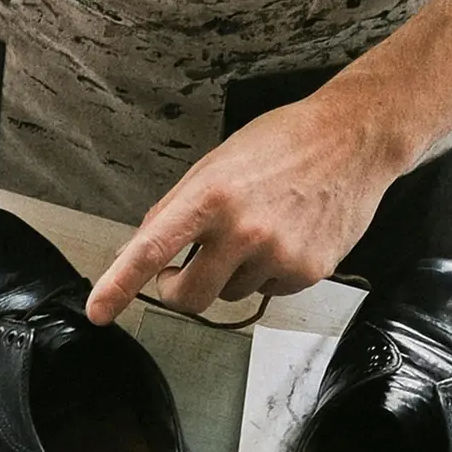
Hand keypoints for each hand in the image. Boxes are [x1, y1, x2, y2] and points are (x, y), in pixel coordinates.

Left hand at [87, 90, 414, 322]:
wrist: (353, 140)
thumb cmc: (282, 143)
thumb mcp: (216, 163)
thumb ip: (178, 207)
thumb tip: (143, 248)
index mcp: (210, 196)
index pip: (152, 249)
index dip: (119, 285)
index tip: (98, 310)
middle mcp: (242, 230)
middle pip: (190, 296)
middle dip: (179, 290)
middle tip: (181, 272)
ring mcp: (278, 255)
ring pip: (231, 294)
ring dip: (231, 274)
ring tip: (257, 229)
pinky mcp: (308, 272)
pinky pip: (268, 291)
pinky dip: (268, 272)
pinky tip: (286, 236)